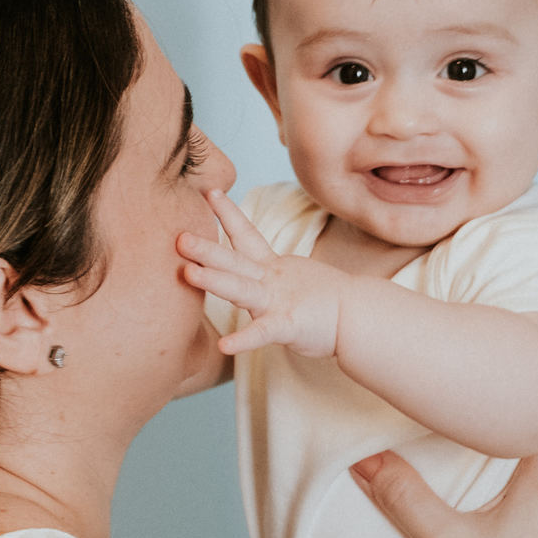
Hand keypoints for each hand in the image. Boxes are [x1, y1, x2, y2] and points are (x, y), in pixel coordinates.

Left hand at [177, 189, 348, 357]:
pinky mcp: (288, 326)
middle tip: (179, 236)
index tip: (209, 192)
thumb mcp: (290, 279)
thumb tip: (246, 266)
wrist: (358, 318)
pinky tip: (225, 345)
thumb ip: (265, 273)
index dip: (228, 214)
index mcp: (271, 268)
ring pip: (242, 288)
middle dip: (206, 248)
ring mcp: (278, 302)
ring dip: (215, 280)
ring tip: (189, 273)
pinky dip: (244, 340)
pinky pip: (262, 334)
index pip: (246, 235)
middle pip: (234, 260)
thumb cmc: (324, 301)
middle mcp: (270, 281)